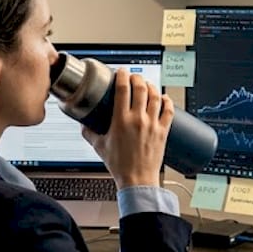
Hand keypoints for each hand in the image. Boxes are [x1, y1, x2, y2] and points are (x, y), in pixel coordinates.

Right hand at [82, 69, 172, 187]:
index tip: (121, 72)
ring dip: (151, 86)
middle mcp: (139, 120)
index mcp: (121, 121)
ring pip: (155, 96)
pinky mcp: (163, 131)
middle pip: (141, 88)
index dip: (123, 76)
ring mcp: (153, 125)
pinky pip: (169, 110)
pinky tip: (163, 97)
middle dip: (137, 78)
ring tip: (146, 84)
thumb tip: (83, 124)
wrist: (137, 180)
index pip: (123, 89)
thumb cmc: (119, 165)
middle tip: (134, 77)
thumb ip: (89, 132)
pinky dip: (167, 100)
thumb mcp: (99, 146)